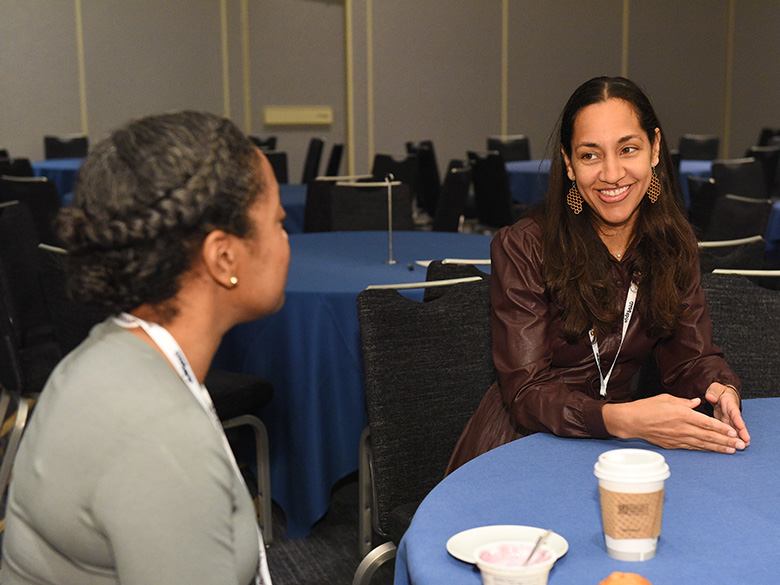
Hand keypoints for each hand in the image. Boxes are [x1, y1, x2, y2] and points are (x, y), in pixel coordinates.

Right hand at [603, 393, 747, 453]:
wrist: (631, 421)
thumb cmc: (646, 407)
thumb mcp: (666, 398)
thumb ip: (684, 402)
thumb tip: (697, 402)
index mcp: (681, 414)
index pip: (706, 422)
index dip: (721, 428)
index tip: (733, 432)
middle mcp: (681, 428)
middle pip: (708, 435)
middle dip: (726, 441)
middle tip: (740, 445)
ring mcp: (677, 438)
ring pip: (702, 444)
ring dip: (718, 448)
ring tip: (731, 451)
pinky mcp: (672, 444)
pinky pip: (691, 448)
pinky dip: (703, 450)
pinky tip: (712, 451)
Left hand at [705, 382, 750, 446]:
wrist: (721, 394)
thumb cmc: (718, 391)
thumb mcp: (715, 388)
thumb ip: (713, 392)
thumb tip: (710, 397)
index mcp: (729, 403)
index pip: (734, 411)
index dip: (737, 419)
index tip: (741, 426)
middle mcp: (731, 413)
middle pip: (737, 423)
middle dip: (742, 432)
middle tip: (746, 441)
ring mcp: (729, 419)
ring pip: (735, 429)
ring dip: (739, 437)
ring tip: (743, 446)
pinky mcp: (725, 423)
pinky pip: (729, 431)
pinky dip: (731, 438)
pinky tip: (733, 446)